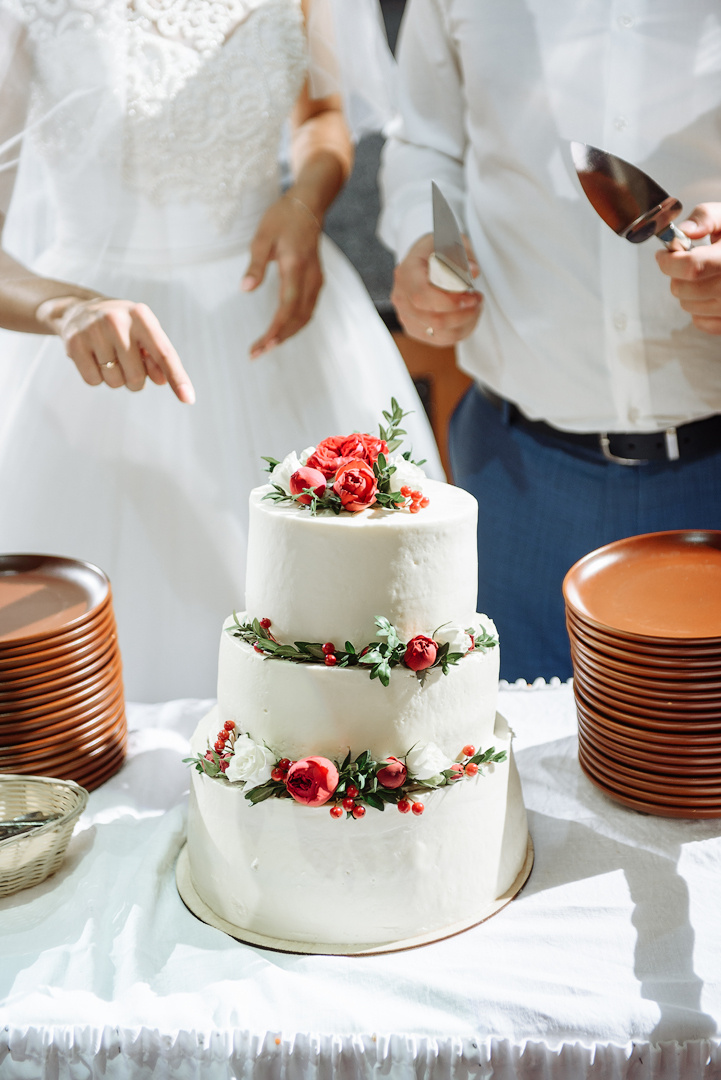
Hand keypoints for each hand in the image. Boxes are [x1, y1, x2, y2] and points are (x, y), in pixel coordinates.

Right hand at [42, 296, 194, 402]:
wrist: (80, 310)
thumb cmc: (123, 328)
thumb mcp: (144, 335)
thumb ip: (158, 358)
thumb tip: (162, 380)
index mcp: (141, 316)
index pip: (164, 353)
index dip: (177, 378)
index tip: (189, 399)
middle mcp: (117, 320)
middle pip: (137, 376)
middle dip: (135, 379)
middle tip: (126, 362)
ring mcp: (93, 330)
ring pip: (115, 382)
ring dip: (115, 378)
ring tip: (108, 357)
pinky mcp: (74, 343)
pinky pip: (93, 381)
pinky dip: (97, 378)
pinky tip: (93, 359)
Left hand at [241, 193, 323, 357]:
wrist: (308, 205)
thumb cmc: (282, 218)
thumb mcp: (262, 237)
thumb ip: (255, 265)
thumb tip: (245, 290)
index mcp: (296, 267)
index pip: (287, 308)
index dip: (275, 330)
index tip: (260, 345)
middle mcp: (311, 278)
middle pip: (298, 318)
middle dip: (279, 338)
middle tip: (257, 353)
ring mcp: (317, 280)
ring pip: (306, 317)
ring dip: (287, 334)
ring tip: (266, 346)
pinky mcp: (316, 281)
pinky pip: (308, 310)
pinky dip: (295, 324)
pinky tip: (281, 330)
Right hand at [390, 233, 482, 346]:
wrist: (424, 260)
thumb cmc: (438, 250)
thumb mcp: (452, 242)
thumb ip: (463, 256)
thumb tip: (472, 271)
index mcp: (406, 272)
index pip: (423, 295)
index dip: (449, 301)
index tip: (470, 296)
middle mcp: (401, 296)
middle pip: (432, 318)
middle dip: (462, 314)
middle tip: (477, 300)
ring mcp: (405, 315)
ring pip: (439, 332)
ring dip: (465, 323)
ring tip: (476, 307)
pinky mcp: (414, 328)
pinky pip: (440, 339)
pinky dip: (460, 331)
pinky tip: (469, 318)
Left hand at [656, 204, 720, 333]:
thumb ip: (706, 217)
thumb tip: (685, 231)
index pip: (692, 267)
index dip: (669, 260)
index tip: (664, 254)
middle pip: (684, 289)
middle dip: (676, 274)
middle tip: (684, 263)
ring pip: (688, 306)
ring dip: (686, 291)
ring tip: (702, 275)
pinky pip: (701, 322)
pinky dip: (698, 308)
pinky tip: (709, 292)